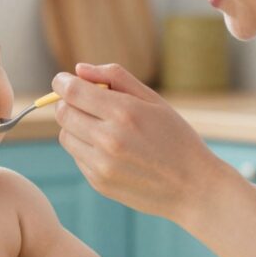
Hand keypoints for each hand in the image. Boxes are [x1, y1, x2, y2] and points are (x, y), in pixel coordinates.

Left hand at [52, 63, 216, 223]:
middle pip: (63, 113)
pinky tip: (111, 150)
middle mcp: (108, 139)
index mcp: (124, 112)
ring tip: (101, 127)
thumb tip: (79, 69)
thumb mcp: (154, 101)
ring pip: (65, 135)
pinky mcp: (98, 182)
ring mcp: (101, 164)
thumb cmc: (177, 138)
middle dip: (68, 103)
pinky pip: (77, 156)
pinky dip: (85, 148)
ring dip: (75, 126)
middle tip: (85, 102)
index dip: (62, 83)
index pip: (72, 91)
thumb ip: (116, 78)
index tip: (63, 80)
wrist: (193, 187)